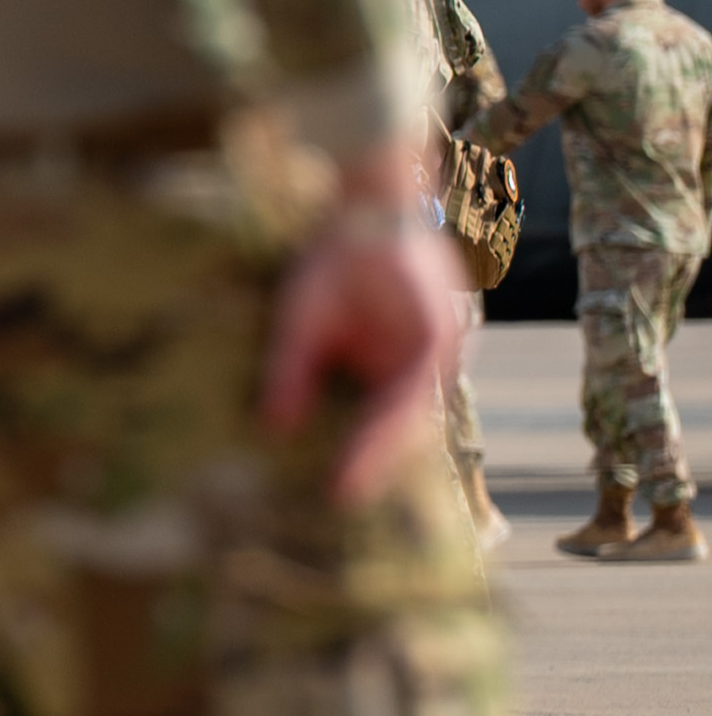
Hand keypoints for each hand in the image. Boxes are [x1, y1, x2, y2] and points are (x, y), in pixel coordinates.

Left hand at [261, 163, 462, 508]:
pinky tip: (346, 455)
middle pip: (411, 428)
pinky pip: (398, 400)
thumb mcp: (303, 309)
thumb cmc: (339, 252)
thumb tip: (273, 428)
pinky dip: (376, 428)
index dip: (368, 458)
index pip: (397, 416)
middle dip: (377, 468)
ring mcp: (436, 357)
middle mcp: (441, 358)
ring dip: (380, 453)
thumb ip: (292, 368)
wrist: (374, 206)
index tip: (338, 494)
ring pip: (409, 418)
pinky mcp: (419, 355)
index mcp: (426, 344)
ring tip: (342, 497)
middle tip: (338, 510)